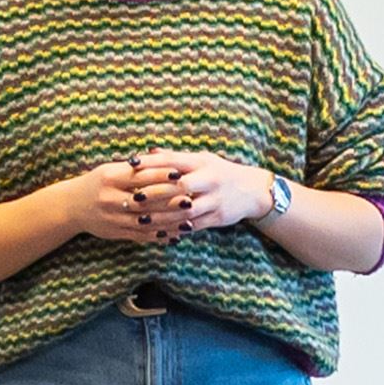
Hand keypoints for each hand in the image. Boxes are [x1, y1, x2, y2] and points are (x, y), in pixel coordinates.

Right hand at [67, 157, 188, 245]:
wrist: (71, 207)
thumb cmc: (98, 183)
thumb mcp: (111, 170)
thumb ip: (135, 168)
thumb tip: (164, 158)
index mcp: (110, 178)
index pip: (139, 176)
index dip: (160, 175)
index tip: (180, 173)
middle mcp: (110, 198)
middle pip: (145, 200)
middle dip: (169, 200)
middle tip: (191, 198)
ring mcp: (112, 218)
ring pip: (145, 221)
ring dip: (169, 222)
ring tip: (189, 219)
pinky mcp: (115, 233)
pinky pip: (140, 236)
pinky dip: (159, 236)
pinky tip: (175, 234)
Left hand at [130, 153, 274, 232]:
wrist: (253, 190)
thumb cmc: (220, 172)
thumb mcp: (202, 160)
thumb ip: (175, 157)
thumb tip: (149, 151)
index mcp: (201, 162)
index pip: (173, 160)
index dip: (151, 163)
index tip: (130, 166)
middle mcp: (209, 179)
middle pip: (178, 186)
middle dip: (154, 192)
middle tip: (132, 199)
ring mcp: (214, 199)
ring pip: (184, 210)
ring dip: (161, 216)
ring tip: (141, 220)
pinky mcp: (218, 217)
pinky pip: (193, 226)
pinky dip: (175, 230)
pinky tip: (159, 233)